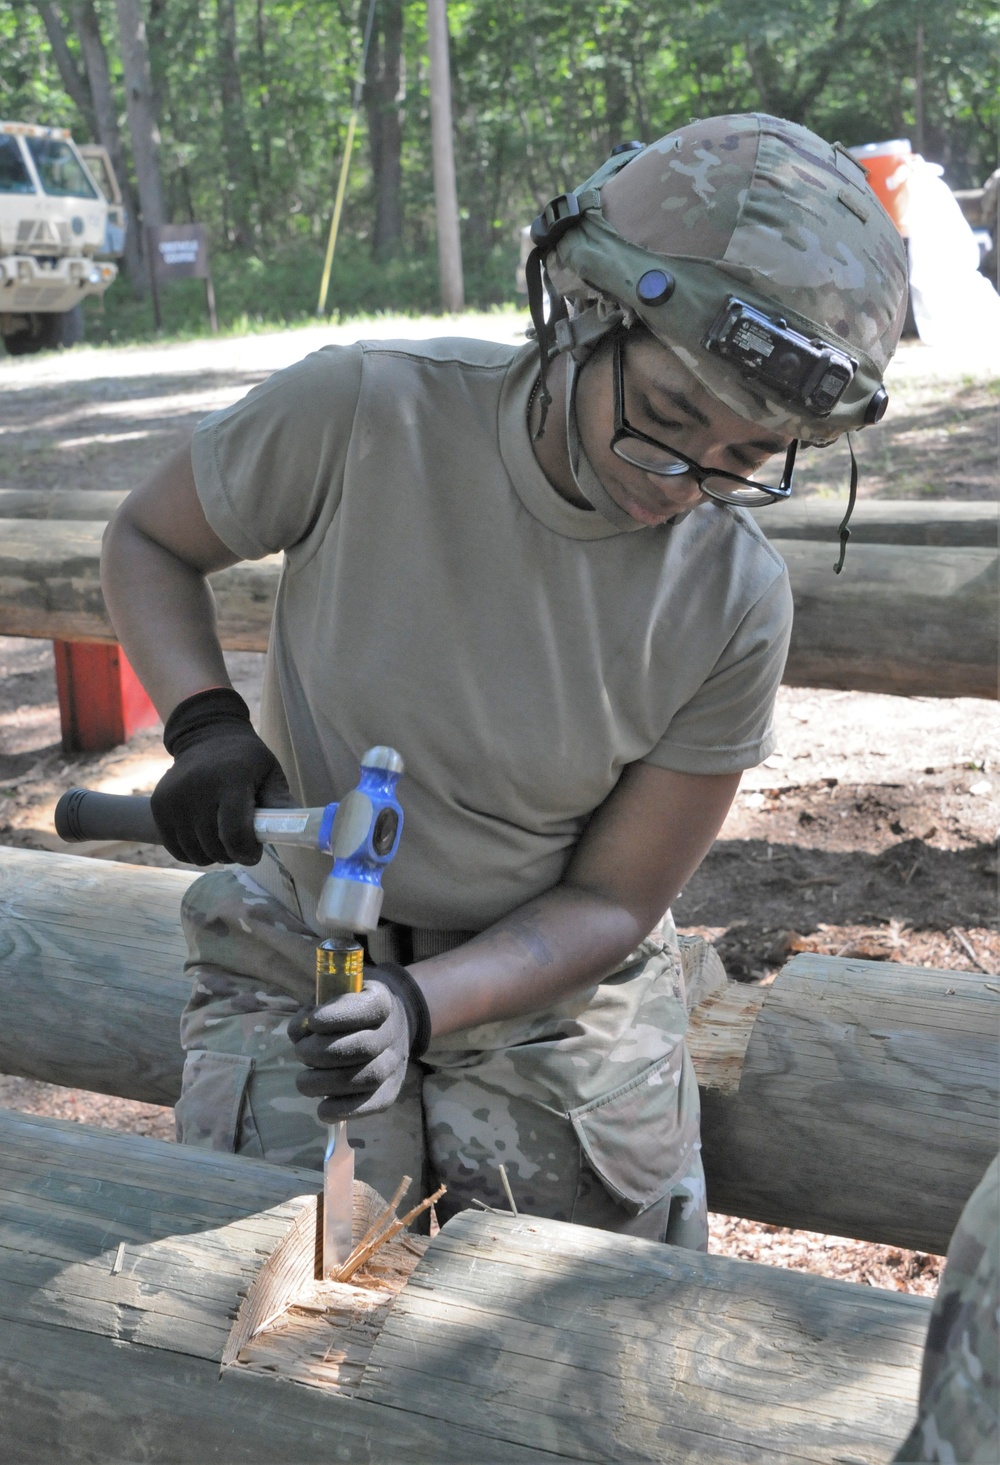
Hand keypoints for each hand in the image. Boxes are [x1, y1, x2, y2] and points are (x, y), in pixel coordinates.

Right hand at [151, 686, 290, 864]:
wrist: (207, 736)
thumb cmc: (246, 760)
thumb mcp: (270, 773)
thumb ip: (281, 803)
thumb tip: (298, 832)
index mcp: (231, 779)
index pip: (235, 833)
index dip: (247, 852)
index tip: (254, 852)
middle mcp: (197, 788)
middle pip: (215, 846)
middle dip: (233, 853)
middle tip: (240, 841)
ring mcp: (173, 798)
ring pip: (195, 852)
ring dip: (213, 854)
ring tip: (222, 837)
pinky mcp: (158, 806)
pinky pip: (177, 849)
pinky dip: (193, 852)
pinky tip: (204, 837)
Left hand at [288, 962, 430, 1119]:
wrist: (384, 1028)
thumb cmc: (348, 1014)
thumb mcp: (331, 1002)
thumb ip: (311, 1016)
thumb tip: (299, 1033)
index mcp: (381, 1002)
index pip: (369, 1007)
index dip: (339, 1016)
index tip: (314, 1021)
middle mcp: (392, 1033)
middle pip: (364, 1047)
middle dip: (324, 1053)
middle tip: (301, 1053)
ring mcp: (394, 1063)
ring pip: (368, 1077)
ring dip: (329, 1083)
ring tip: (305, 1081)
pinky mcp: (391, 1089)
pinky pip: (374, 1103)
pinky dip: (345, 1109)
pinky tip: (323, 1109)